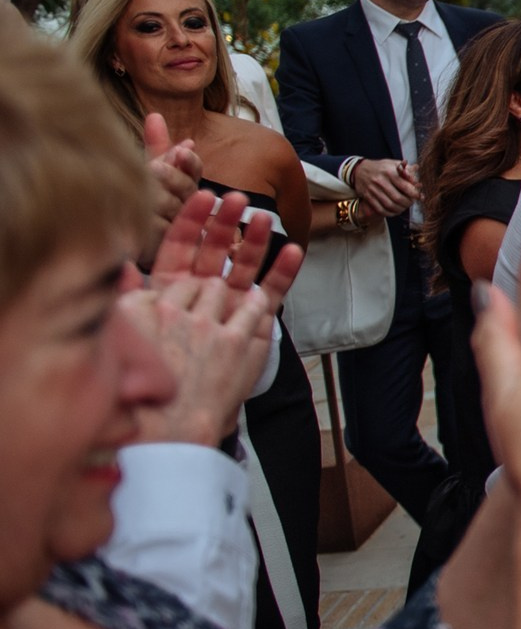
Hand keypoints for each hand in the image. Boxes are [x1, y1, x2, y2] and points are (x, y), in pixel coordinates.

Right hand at [126, 190, 306, 445]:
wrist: (163, 431)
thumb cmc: (139, 389)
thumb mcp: (124, 337)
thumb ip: (127, 299)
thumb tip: (120, 267)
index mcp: (154, 303)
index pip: (175, 253)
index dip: (191, 223)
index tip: (203, 197)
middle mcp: (185, 308)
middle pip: (210, 261)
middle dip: (224, 227)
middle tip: (238, 198)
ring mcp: (216, 323)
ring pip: (238, 276)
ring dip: (254, 244)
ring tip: (266, 218)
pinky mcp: (243, 341)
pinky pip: (264, 301)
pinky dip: (279, 276)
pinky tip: (291, 253)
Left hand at [139, 111, 202, 244]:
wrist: (123, 243)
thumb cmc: (141, 203)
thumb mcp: (149, 172)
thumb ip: (155, 147)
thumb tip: (154, 115)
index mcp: (184, 188)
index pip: (192, 171)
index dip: (189, 162)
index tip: (183, 149)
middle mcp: (188, 209)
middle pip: (185, 190)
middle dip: (171, 177)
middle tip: (156, 168)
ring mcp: (181, 233)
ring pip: (175, 211)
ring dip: (161, 199)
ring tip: (147, 189)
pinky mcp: (164, 251)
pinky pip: (159, 235)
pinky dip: (149, 225)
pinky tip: (136, 215)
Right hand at [348, 156, 419, 218]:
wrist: (359, 170)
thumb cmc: (381, 167)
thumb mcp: (393, 164)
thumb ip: (407, 171)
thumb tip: (418, 182)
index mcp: (389, 172)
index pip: (405, 186)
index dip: (414, 194)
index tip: (419, 196)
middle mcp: (380, 181)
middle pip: (398, 198)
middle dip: (408, 203)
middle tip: (412, 202)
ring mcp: (373, 190)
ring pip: (389, 205)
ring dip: (400, 209)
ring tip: (405, 206)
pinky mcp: (368, 197)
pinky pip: (380, 209)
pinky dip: (390, 213)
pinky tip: (395, 211)